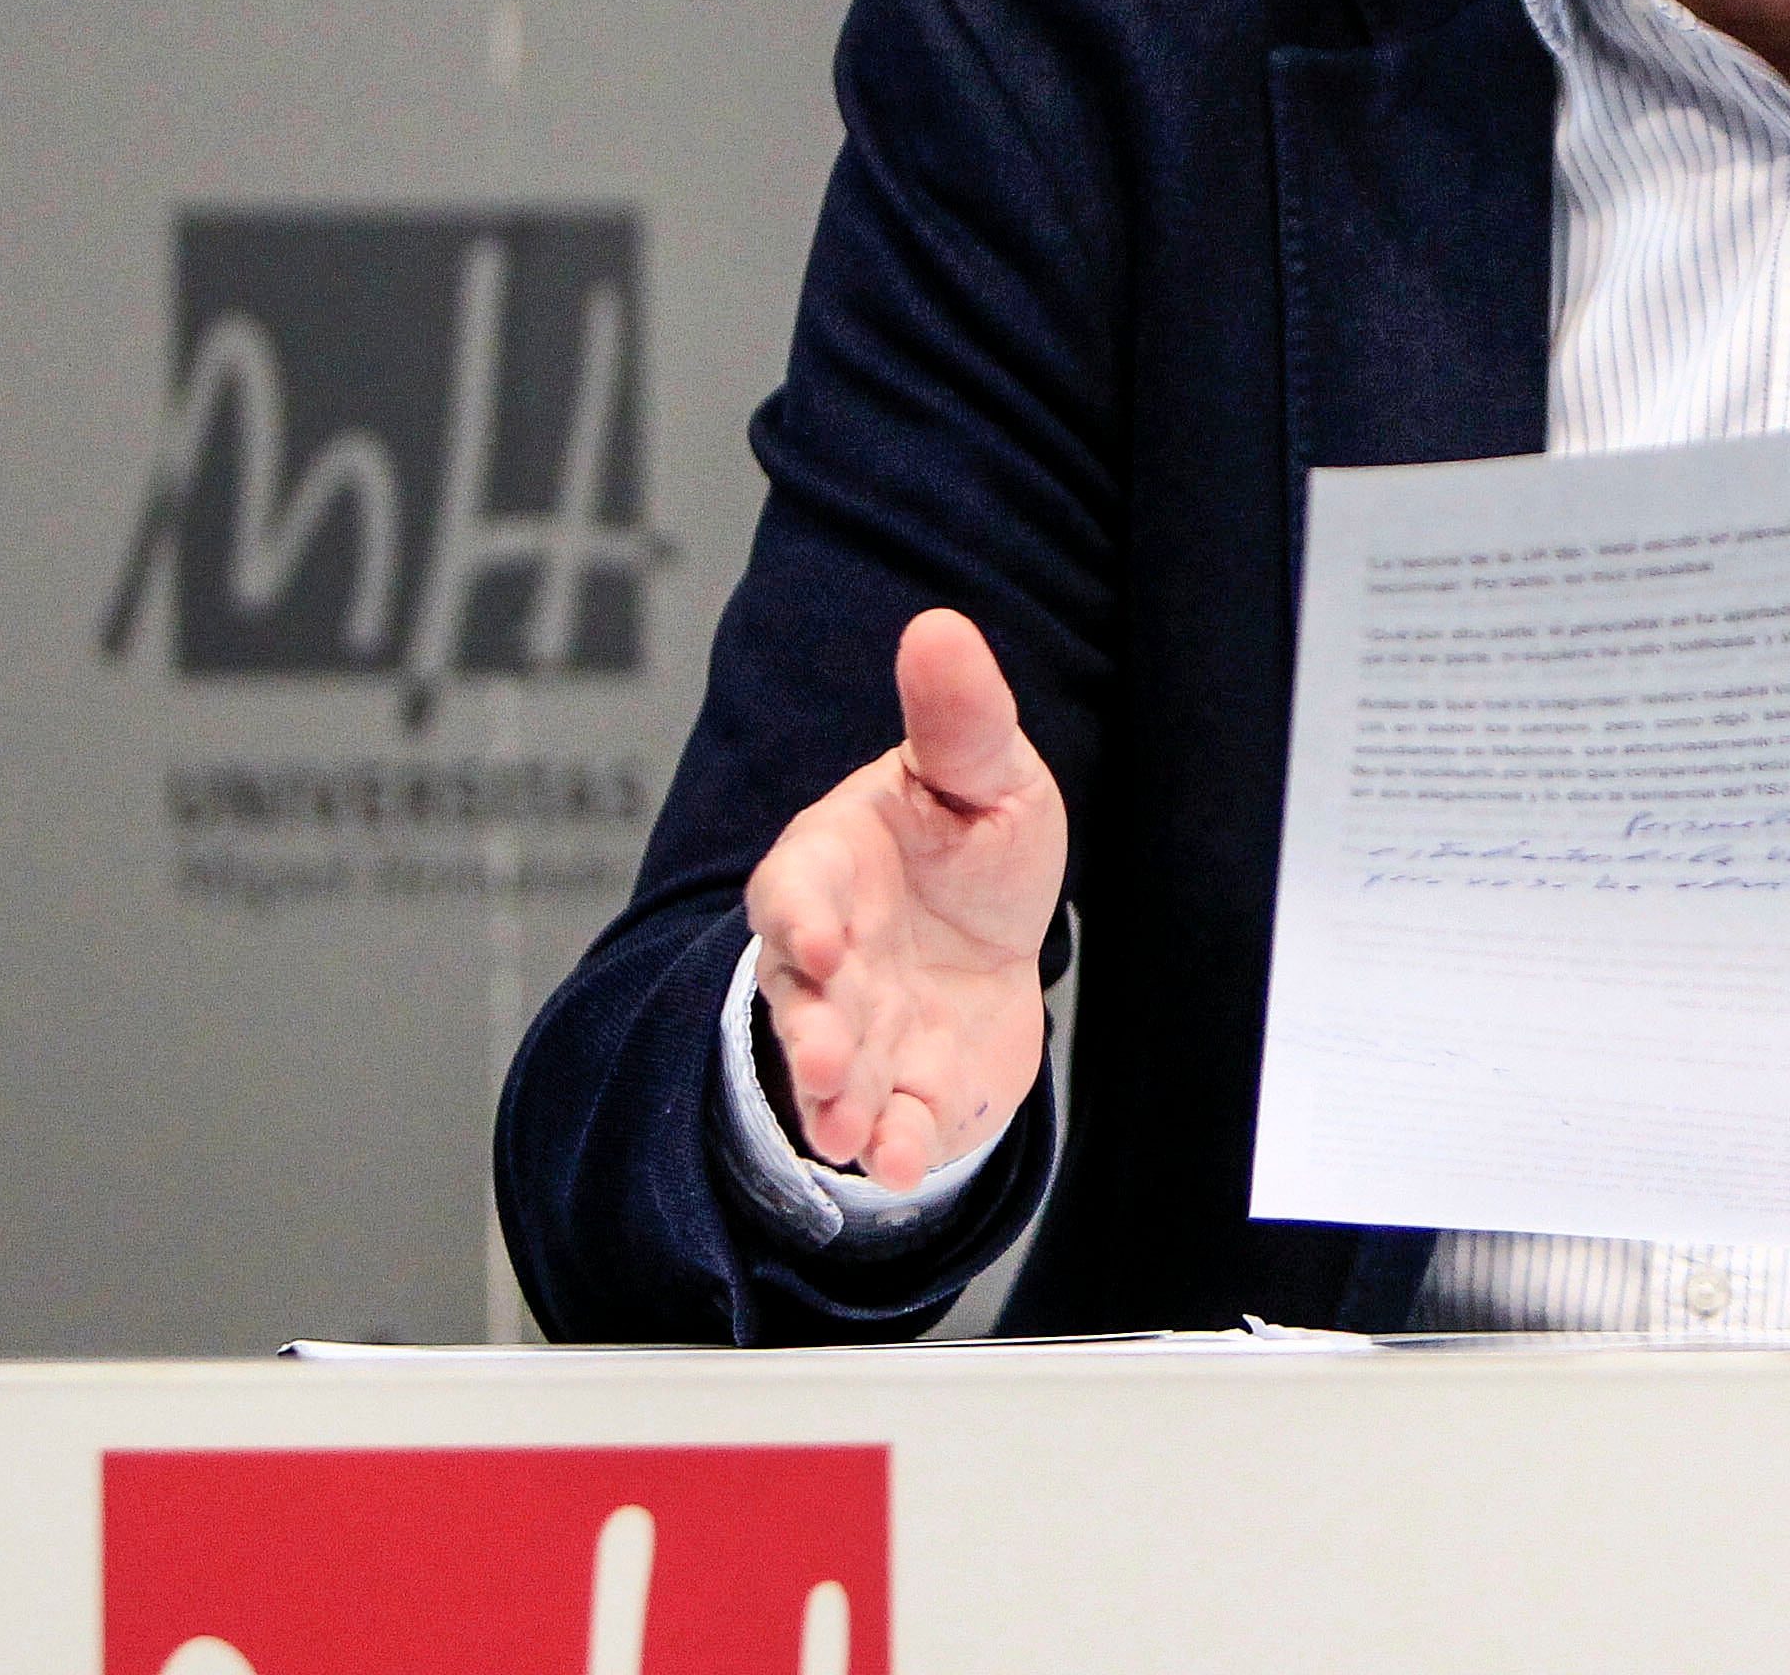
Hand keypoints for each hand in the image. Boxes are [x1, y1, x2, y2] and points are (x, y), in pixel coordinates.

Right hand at [741, 608, 1065, 1188]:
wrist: (995, 943)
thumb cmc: (968, 845)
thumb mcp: (981, 772)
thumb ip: (958, 716)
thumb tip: (938, 625)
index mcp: (833, 868)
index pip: (794, 890)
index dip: (799, 916)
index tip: (818, 940)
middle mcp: (831, 959)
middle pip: (803, 999)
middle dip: (810, 1035)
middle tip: (825, 1067)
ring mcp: (861, 1033)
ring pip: (832, 1073)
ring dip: (835, 1105)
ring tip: (849, 1136)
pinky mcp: (902, 1092)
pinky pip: (889, 1126)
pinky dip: (894, 1149)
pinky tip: (902, 1165)